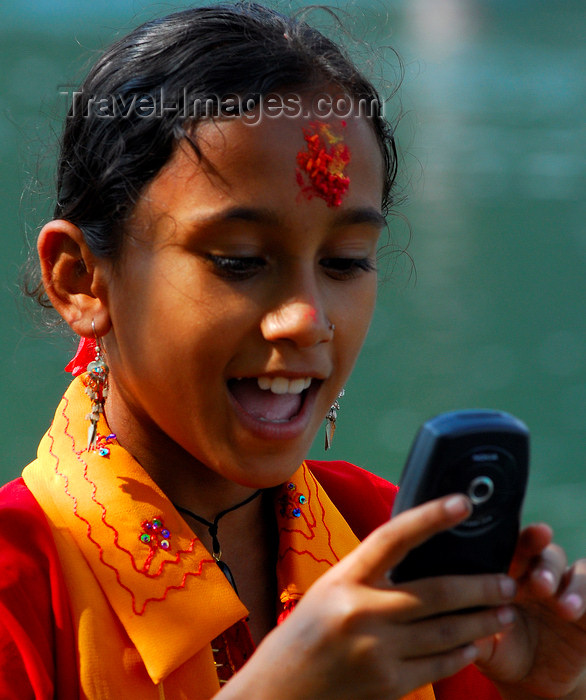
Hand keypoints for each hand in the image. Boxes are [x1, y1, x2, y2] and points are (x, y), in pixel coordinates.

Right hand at [219, 495, 517, 699]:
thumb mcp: (331, 590)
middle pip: (436, 592)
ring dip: (482, 620)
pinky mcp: (387, 684)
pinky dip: (462, 653)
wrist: (279, 690)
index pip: (393, 537)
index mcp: (344, 579)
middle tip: (508, 580)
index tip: (462, 503)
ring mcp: (376, 651)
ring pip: (446, 631)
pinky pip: (437, 665)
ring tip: (504, 612)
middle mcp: (361, 612)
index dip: (430, 517)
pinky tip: (475, 644)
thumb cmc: (305, 633)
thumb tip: (422, 559)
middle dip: (481, 586)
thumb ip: (371, 574)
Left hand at [475, 524, 585, 698]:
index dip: (515, 542)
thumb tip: (452, 622)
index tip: (517, 545)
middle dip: (543, 562)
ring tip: (564, 607)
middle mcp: (535, 573)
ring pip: (574, 570)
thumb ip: (472, 630)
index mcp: (505, 572)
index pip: (510, 547)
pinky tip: (578, 610)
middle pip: (543, 552)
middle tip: (539, 583)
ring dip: (571, 585)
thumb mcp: (484, 644)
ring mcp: (563, 589)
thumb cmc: (499, 650)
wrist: (530, 680)